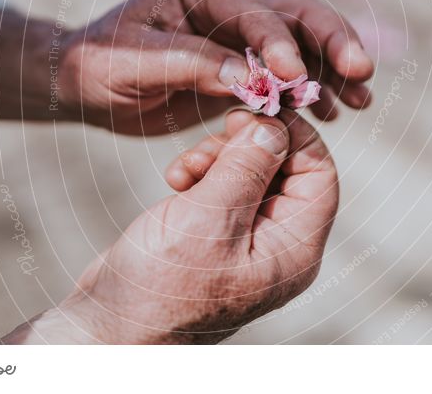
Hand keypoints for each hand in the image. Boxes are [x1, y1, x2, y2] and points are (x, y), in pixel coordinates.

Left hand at [0, 0, 373, 131]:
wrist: (82, 84)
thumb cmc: (98, 63)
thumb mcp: (133, 62)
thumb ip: (190, 65)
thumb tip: (250, 80)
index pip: (253, 12)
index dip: (278, 43)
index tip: (294, 79)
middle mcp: (228, 9)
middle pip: (294, 16)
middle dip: (330, 41)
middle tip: (361, 70)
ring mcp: (238, 40)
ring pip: (300, 46)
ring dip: (332, 70)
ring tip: (361, 98)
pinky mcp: (240, 72)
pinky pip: (285, 80)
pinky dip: (311, 94)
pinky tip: (333, 115)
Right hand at [6, 109, 337, 342]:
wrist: (111, 323)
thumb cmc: (162, 285)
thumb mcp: (209, 218)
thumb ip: (247, 166)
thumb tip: (276, 126)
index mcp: (293, 249)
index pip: (320, 176)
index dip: (297, 136)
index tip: (260, 109)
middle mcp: (276, 244)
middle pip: (285, 169)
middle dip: (247, 145)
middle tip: (218, 132)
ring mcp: (244, 238)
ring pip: (250, 172)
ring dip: (218, 156)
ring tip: (184, 168)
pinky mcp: (214, 232)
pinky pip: (222, 186)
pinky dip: (200, 173)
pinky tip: (175, 179)